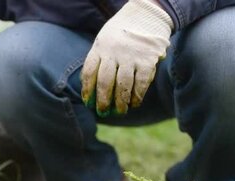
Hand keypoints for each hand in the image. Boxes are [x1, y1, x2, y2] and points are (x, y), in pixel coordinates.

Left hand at [81, 0, 173, 116]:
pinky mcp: (147, 60)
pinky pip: (141, 83)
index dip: (87, 90)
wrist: (146, 15)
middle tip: (102, 112)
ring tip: (120, 111)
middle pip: (105, 82)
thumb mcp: (104, 41)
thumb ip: (98, 60)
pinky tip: (135, 103)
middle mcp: (114, 53)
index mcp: (100, 48)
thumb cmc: (121, 33)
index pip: (89, 72)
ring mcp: (131, 56)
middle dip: (103, 100)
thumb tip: (91, 88)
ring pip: (123, 85)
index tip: (87, 102)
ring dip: (120, 101)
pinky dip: (137, 95)